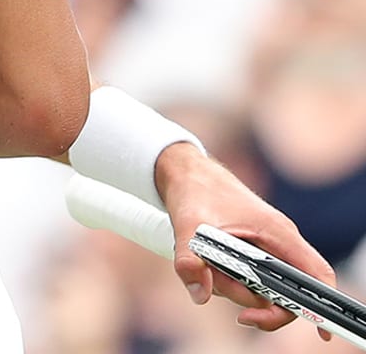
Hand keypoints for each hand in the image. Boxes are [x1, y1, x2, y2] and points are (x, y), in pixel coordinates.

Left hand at [154, 141, 336, 337]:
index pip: (316, 274)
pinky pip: (245, 282)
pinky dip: (224, 281)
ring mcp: (263, 250)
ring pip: (259, 290)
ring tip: (205, 263)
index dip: (323, 305)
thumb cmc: (194, 189)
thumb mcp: (186, 222)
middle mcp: (276, 243)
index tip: (321, 336)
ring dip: (231, 288)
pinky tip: (205, 263)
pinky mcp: (248, 255)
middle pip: (285, 293)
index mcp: (277, 232)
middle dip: (253, 302)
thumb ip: (189, 260)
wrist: (184, 172)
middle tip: (222, 291)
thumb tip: (200, 295)